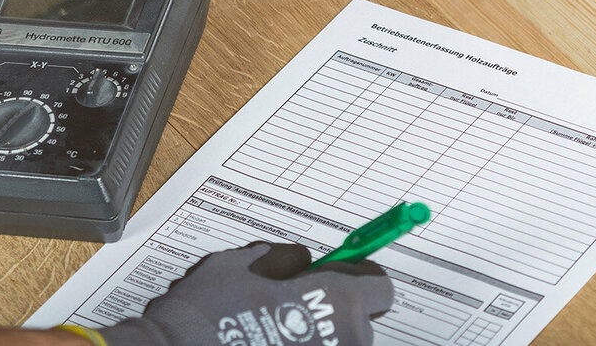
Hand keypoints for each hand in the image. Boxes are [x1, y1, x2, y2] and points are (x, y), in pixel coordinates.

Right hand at [75, 243, 394, 345]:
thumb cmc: (214, 306)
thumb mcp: (248, 259)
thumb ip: (287, 258)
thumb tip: (302, 262)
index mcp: (337, 301)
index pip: (381, 287)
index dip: (358, 275)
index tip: (342, 272)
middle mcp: (344, 338)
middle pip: (359, 319)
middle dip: (332, 307)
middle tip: (294, 298)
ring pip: (335, 340)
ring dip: (314, 330)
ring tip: (273, 323)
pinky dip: (297, 345)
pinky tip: (267, 339)